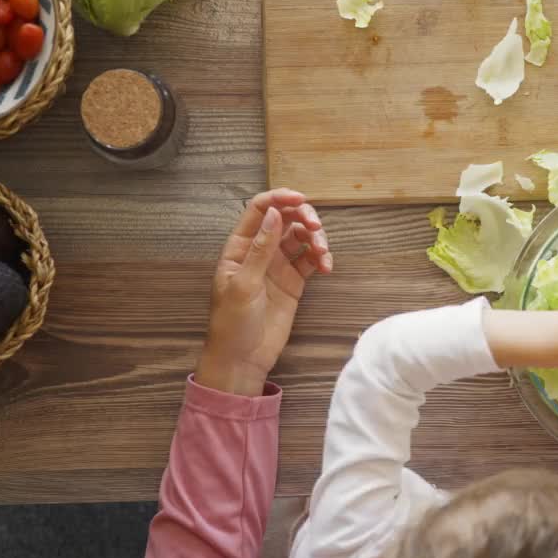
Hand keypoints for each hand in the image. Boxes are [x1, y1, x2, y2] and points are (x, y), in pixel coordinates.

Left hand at [196, 189, 332, 395]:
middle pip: (286, 219)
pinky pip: (311, 260)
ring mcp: (278, 266)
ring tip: (323, 255)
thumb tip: (274, 214)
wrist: (242, 358)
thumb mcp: (243, 284)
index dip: (279, 198)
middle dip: (304, 217)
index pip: (260, 210)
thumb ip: (260, 248)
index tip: (300, 199)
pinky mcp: (294, 282)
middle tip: (316, 229)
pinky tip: (326, 267)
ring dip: (316, 239)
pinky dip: (322, 259)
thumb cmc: (231, 323)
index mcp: (240, 246)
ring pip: (302, 238)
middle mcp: (260, 251)